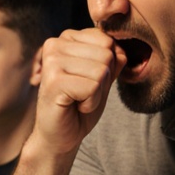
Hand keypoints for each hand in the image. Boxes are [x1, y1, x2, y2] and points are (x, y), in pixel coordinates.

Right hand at [32, 29, 125, 154]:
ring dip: (96, 93)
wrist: (60, 135)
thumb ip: (113, 60)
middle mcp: (56, 44)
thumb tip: (121, 50)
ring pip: (101, 71)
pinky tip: (74, 105)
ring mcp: (52, 61)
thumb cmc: (79, 105)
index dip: (107, 67)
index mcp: (67, 38)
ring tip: (78, 99)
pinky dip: (91, 102)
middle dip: (102, 80)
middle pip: (106, 55)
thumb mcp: (102, 78)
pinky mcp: (54, 81)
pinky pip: (93, 87)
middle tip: (82, 93)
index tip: (87, 81)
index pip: (108, 41)